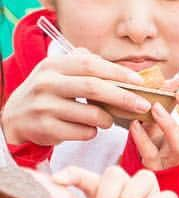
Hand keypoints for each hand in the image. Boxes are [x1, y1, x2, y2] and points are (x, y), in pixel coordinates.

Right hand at [1, 49, 151, 145]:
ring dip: (108, 120)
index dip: (118, 73)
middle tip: (144, 105)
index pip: (91, 64)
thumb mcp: (59, 74)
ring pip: (92, 114)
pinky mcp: (46, 128)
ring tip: (106, 120)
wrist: (15, 119)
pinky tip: (86, 129)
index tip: (140, 81)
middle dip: (124, 97)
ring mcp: (45, 106)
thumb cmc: (49, 96)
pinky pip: (84, 132)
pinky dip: (92, 132)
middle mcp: (47, 83)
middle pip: (94, 88)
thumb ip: (86, 68)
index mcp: (53, 65)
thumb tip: (126, 71)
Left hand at [128, 82, 178, 172]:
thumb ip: (169, 97)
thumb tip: (176, 79)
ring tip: (155, 107)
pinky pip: (151, 154)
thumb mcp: (164, 114)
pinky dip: (143, 138)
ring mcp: (172, 159)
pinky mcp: (154, 165)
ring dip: (170, 125)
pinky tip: (135, 124)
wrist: (141, 156)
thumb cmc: (155, 132)